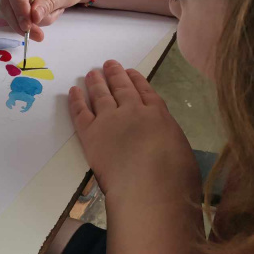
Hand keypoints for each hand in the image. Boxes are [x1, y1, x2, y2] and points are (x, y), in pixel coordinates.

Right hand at [0, 0, 94, 40]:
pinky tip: (48, 14)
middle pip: (8, 1)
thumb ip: (47, 3)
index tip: (28, 24)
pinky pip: (16, 15)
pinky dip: (31, 20)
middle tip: (38, 35)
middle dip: (21, 20)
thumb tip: (33, 17)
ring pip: (10, 11)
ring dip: (30, 21)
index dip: (19, 7)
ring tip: (54, 13)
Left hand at [68, 60, 199, 206]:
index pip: (145, 92)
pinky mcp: (90, 133)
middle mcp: (133, 111)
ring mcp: (110, 120)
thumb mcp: (180, 150)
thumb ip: (166, 138)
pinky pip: (80, 111)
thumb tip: (160, 141)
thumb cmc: (174, 178)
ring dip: (96, 82)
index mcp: (158, 115)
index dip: (136, 80)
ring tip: (92, 73)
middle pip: (122, 88)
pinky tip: (74, 91)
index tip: (130, 71)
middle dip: (115, 75)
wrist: (148, 189)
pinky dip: (76, 99)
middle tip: (108, 64)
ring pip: (101, 95)